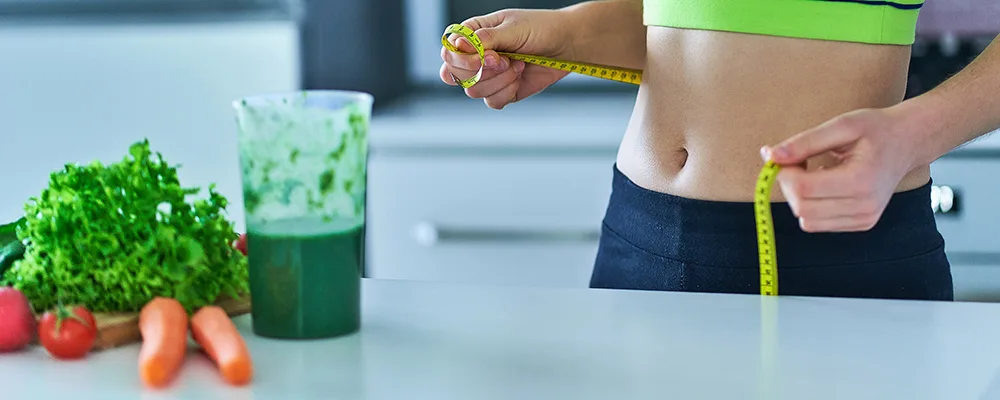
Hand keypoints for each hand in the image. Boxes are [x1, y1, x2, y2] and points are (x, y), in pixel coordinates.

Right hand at [440, 9, 574, 108]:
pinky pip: (491, 101)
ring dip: (499, 80)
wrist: (566, 46)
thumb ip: (485, 39)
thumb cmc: (541, 29)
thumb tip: (459, 45)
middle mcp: (476, 56)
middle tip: (504, 60)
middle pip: (455, 74)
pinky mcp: (501, 91)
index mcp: (473, 34)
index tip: (488, 56)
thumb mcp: (513, 28)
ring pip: (473, 90)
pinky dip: (507, 92)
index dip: (462, 58)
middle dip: (482, 71)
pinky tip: (520, 78)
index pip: (449, 50)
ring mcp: (487, 76)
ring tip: (518, 65)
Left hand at [761, 108, 919, 232]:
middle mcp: (864, 206)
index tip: (787, 155)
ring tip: (815, 173)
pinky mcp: (861, 224)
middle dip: (789, 185)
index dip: (784, 173)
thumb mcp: (841, 125)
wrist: (908, 142)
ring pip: (807, 220)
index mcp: (861, 180)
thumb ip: (804, 142)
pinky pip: (818, 224)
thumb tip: (770, 156)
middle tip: (799, 162)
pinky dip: (812, 206)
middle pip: (801, 208)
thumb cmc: (877, 129)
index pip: (803, 188)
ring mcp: (864, 219)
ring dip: (799, 197)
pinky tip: (826, 185)